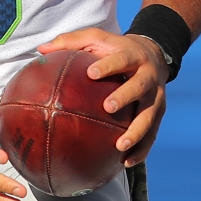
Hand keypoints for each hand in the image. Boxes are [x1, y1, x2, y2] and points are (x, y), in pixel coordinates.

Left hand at [38, 27, 167, 165]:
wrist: (154, 54)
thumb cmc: (114, 48)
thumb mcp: (95, 38)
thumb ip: (70, 42)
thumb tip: (41, 50)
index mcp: (132, 56)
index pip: (121, 59)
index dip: (108, 66)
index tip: (91, 73)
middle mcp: (149, 76)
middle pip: (139, 87)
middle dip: (124, 97)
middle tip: (107, 107)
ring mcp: (156, 97)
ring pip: (149, 116)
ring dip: (136, 132)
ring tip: (119, 145)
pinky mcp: (159, 114)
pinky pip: (152, 134)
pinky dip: (141, 149)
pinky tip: (125, 162)